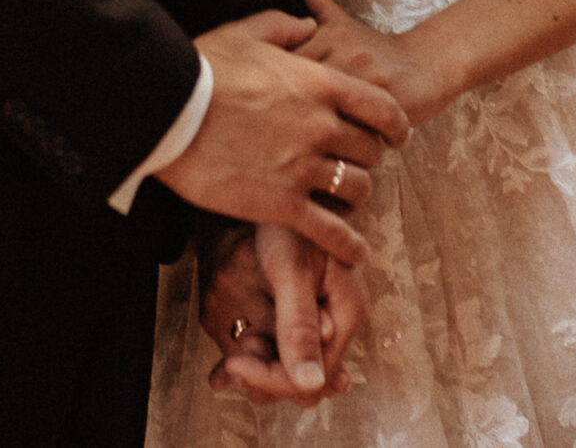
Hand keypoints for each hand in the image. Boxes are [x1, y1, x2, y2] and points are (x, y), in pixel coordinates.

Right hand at [154, 11, 405, 265]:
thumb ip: (283, 26)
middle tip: (354, 163)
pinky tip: (354, 252)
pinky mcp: (280, 204)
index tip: (397, 135)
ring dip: (354, 194)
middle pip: (370, 150)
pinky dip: (347, 244)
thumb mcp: (245, 33)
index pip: (380, 107)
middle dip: (368, 157)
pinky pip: (329, 231)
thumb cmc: (201, 70)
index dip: (395, 124)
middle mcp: (319, 126)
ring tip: (345, 199)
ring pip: (356, 188)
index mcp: (317, 84)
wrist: (166, 112)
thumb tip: (306, 25)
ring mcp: (302, 167)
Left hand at [200, 224, 366, 404]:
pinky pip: (282, 351)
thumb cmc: (288, 222)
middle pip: (304, 380)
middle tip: (228, 362)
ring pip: (292, 370)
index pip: (313, 378)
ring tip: (231, 356)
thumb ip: (300, 325)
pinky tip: (228, 361)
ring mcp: (323, 320)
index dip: (271, 379)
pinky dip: (257, 358)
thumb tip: (310, 385)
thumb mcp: (291, 271)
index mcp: (347, 314)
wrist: (283, 189)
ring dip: (260, 370)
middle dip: (265, 377)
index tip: (233, 364)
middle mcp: (339, 323)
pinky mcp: (303, 315)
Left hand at [277, 0, 448, 126]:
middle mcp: (345, 51)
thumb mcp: (336, 17)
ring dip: (311, 125)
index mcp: (328, 33)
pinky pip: (347, 126)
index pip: (282, 64)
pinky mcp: (382, 101)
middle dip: (288, 105)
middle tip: (285, 119)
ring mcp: (364, 77)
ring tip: (308, 132)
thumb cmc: (374, 47)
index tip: (276, 95)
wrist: (425, 65)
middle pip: (298, 87)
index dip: (274, 84)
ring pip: (320, 109)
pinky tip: (334, 138)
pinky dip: (337, 136)